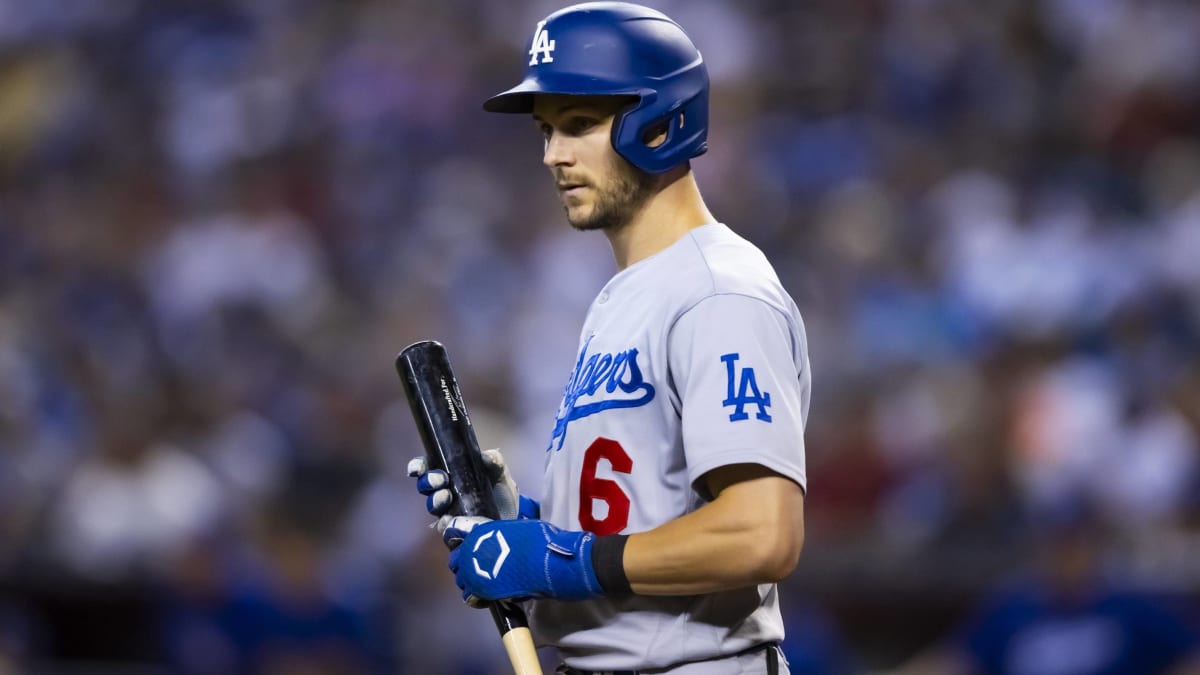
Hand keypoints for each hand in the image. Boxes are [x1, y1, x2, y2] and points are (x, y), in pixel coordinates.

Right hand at [408, 449, 539, 519]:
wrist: (514, 522)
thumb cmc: (502, 494)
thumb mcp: (500, 474)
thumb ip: (495, 461)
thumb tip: (486, 457)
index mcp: (451, 475)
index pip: (428, 468)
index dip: (419, 466)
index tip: (418, 468)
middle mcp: (445, 494)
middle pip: (426, 487)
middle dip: (428, 482)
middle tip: (439, 481)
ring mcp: (448, 514)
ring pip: (433, 508)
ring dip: (435, 501)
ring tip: (445, 497)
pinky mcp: (455, 533)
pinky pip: (445, 530)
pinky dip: (448, 524)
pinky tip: (452, 519)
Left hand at [438, 516, 602, 604]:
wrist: (548, 563)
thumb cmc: (539, 540)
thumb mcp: (516, 527)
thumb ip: (502, 533)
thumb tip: (504, 537)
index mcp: (479, 531)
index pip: (454, 532)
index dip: (459, 539)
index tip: (465, 544)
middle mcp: (471, 551)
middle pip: (454, 560)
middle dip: (463, 562)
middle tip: (477, 566)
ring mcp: (474, 572)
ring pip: (460, 580)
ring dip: (469, 581)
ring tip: (484, 582)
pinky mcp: (482, 592)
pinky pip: (470, 597)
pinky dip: (476, 597)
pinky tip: (487, 596)